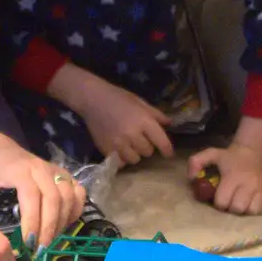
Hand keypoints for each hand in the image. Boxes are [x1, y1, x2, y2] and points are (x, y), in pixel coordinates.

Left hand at [0, 132, 86, 250]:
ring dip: (62, 223)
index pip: (32, 196)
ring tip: (49, 242)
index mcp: (18, 170)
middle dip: (49, 228)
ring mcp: (54, 169)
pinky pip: (78, 193)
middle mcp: (40, 167)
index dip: (33, 222)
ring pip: (69, 197)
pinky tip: (62, 226)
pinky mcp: (63, 174)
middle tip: (39, 251)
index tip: (28, 244)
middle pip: (54, 199)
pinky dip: (74, 211)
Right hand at [53, 64, 172, 166]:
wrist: (92, 99)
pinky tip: (119, 149)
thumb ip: (156, 115)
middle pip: (148, 152)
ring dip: (135, 154)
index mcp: (144, 121)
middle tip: (140, 139)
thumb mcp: (140, 102)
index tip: (168, 153)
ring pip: (135, 159)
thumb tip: (169, 124)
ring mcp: (118, 143)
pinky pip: (121, 162)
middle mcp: (132, 134)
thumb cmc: (118, 98)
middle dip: (147, 146)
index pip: (162, 142)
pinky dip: (122, 158)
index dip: (167, 150)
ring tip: (129, 144)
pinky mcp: (106, 149)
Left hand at [188, 143, 261, 214]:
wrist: (253, 153)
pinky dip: (254, 210)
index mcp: (233, 176)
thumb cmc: (229, 157)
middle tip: (229, 200)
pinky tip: (249, 202)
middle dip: (230, 207)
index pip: (223, 201)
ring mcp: (261, 190)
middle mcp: (249, 184)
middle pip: (237, 209)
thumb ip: (195, 163)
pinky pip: (261, 211)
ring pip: (250, 212)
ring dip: (243, 210)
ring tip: (239, 201)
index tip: (218, 196)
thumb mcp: (210, 154)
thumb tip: (192, 179)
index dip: (218, 202)